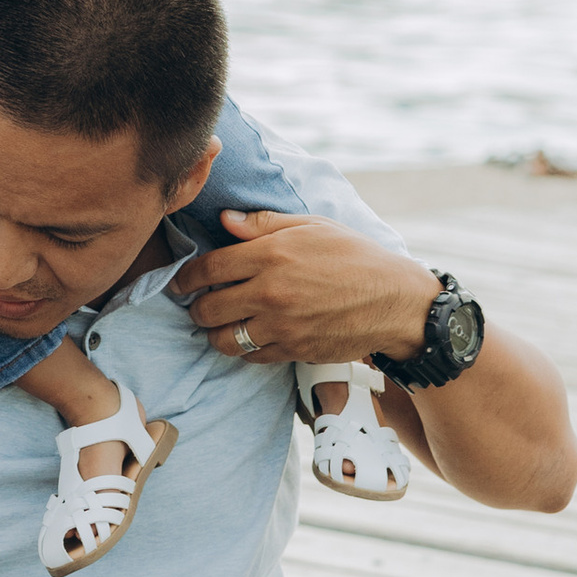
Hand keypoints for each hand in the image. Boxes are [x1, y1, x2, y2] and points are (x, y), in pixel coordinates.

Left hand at [174, 209, 435, 371]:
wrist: (395, 301)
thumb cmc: (356, 256)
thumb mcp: (312, 226)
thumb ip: (264, 224)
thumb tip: (226, 220)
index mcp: (271, 255)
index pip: (208, 268)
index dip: (186, 278)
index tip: (181, 283)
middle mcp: (270, 292)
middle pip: (208, 308)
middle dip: (197, 307)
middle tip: (199, 304)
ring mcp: (281, 326)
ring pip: (224, 339)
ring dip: (216, 334)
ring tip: (220, 325)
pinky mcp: (294, 351)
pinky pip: (253, 356)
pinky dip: (245, 349)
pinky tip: (250, 337)